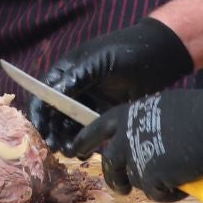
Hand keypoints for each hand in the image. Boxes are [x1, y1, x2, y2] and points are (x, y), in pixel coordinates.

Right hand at [27, 18, 194, 151]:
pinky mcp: (106, 112)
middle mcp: (75, 87)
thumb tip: (53, 93)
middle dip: (53, 130)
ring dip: (68, 138)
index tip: (41, 130)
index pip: (45, 92)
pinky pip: (91, 129)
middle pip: (55, 113)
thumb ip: (78, 77)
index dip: (40, 111)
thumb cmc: (128, 50)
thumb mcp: (100, 61)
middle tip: (55, 147)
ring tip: (71, 152)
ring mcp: (91, 101)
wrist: (162, 55)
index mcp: (68, 70)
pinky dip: (86, 141)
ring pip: (71, 124)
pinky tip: (87, 151)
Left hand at [69, 86, 202, 202]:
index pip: (96, 131)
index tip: (75, 152)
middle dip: (114, 179)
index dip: (85, 142)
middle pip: (109, 165)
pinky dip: (170, 193)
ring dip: (153, 184)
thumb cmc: (197, 111)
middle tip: (122, 187)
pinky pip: (157, 194)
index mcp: (124, 116)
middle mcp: (124, 138)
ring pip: (136, 182)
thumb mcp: (160, 112)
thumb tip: (144, 146)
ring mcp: (136, 159)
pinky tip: (186, 181)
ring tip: (176, 176)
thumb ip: (145, 128)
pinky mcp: (152, 178)